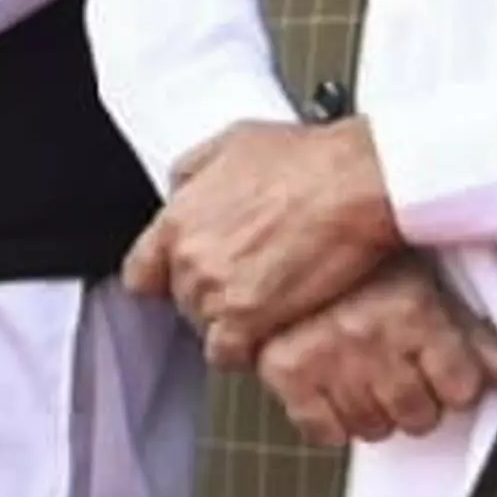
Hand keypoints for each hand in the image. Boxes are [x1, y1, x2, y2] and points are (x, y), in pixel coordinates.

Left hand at [123, 119, 403, 370]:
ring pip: (205, 328)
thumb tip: (180, 191)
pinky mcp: (248, 319)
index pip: (140, 272)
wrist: (356, 183)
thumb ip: (193, 173)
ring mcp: (216, 292)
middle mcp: (189, 259)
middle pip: (180, 301)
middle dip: (209, 295)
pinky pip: (230, 353)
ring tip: (267, 302)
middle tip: (246, 282)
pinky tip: (270, 329)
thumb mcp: (232, 143)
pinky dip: (247, 348)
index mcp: (177, 220)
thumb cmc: (309, 160)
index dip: (162, 279)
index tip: (179, 281)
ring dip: (231, 323)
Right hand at [252, 252, 496, 448]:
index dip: (458, 386)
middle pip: (418, 415)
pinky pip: (321, 431)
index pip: (461, 389)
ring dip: (376, 415)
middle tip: (407, 382)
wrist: (293, 239)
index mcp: (412, 310)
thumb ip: (471, 334)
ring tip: (371, 387)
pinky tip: (335, 399)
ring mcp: (324, 356)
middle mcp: (369, 336)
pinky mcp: (284, 370)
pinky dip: (331, 425)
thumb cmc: (366, 265)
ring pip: (371, 427)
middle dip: (419, 405)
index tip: (445, 374)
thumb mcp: (427, 285)